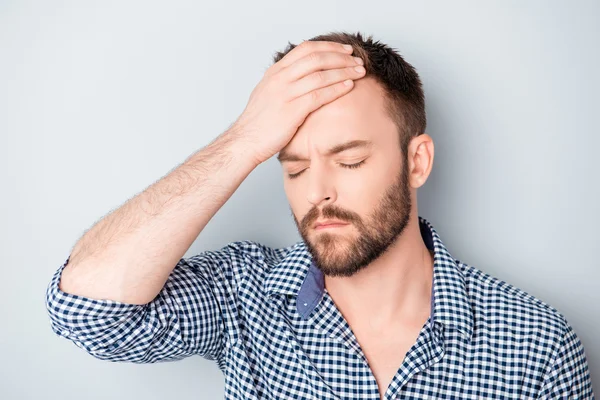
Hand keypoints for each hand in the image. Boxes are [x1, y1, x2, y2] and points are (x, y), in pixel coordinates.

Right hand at [230, 40, 365, 164]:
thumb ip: (284, 82)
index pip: (305, 49)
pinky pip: (319, 95)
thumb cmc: (258, 123)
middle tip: (357, 60)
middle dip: (341, 57)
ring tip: (360, 72)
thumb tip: (302, 76)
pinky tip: (349, 87)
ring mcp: (284, 94)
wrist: (244, 141)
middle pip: (316, 58)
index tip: (345, 50)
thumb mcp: (267, 93)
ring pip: (320, 74)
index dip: (329, 47)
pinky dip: (337, 88)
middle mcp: (279, 79)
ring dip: (344, 71)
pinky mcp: (291, 111)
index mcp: (275, 72)